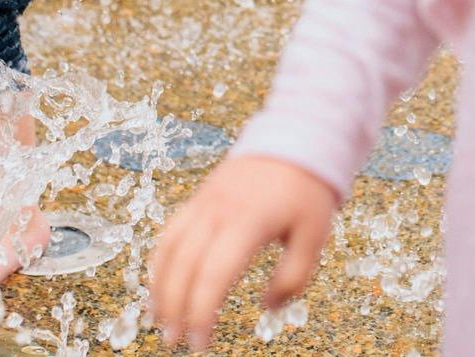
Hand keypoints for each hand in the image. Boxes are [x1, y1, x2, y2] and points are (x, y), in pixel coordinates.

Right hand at [148, 156, 338, 350]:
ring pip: (169, 249)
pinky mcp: (199, 198)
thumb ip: (294, 276)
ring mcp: (204, 202)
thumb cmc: (307, 190)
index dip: (202, 313)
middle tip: (175, 342)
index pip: (214, 276)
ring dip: (159, 287)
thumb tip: (267, 307)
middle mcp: (218, 211)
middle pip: (184, 266)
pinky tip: (160, 285)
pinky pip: (170, 232)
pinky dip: (159, 262)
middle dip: (175, 308)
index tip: (200, 344)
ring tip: (160, 320)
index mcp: (248, 222)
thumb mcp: (315, 235)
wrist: (295, 138)